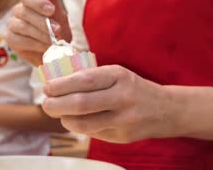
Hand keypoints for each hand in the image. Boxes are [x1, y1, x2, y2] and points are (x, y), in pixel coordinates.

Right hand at [6, 0, 71, 65]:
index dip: (38, 2)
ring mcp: (12, 25)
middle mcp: (18, 10)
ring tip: (54, 40)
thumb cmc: (58, 31)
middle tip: (57, 29)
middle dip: (42, 22)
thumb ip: (54, 1)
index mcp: (30, 1)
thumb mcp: (60, 17)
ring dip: (40, 34)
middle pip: (24, 12)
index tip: (51, 10)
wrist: (57, 52)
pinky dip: (35, 44)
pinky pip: (18, 40)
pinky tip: (46, 47)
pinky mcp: (11, 39)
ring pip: (22, 27)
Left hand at [42, 65, 178, 143]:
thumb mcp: (118, 74)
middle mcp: (123, 97)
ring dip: (64, 120)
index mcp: (119, 76)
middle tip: (46, 104)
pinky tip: (76, 121)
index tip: (47, 87)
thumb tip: (57, 84)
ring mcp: (124, 120)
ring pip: (84, 124)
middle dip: (56, 105)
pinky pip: (93, 133)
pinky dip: (79, 127)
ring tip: (59, 114)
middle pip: (80, 104)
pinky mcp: (122, 137)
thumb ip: (93, 78)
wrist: (166, 110)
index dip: (61, 85)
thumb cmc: (134, 88)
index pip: (84, 80)